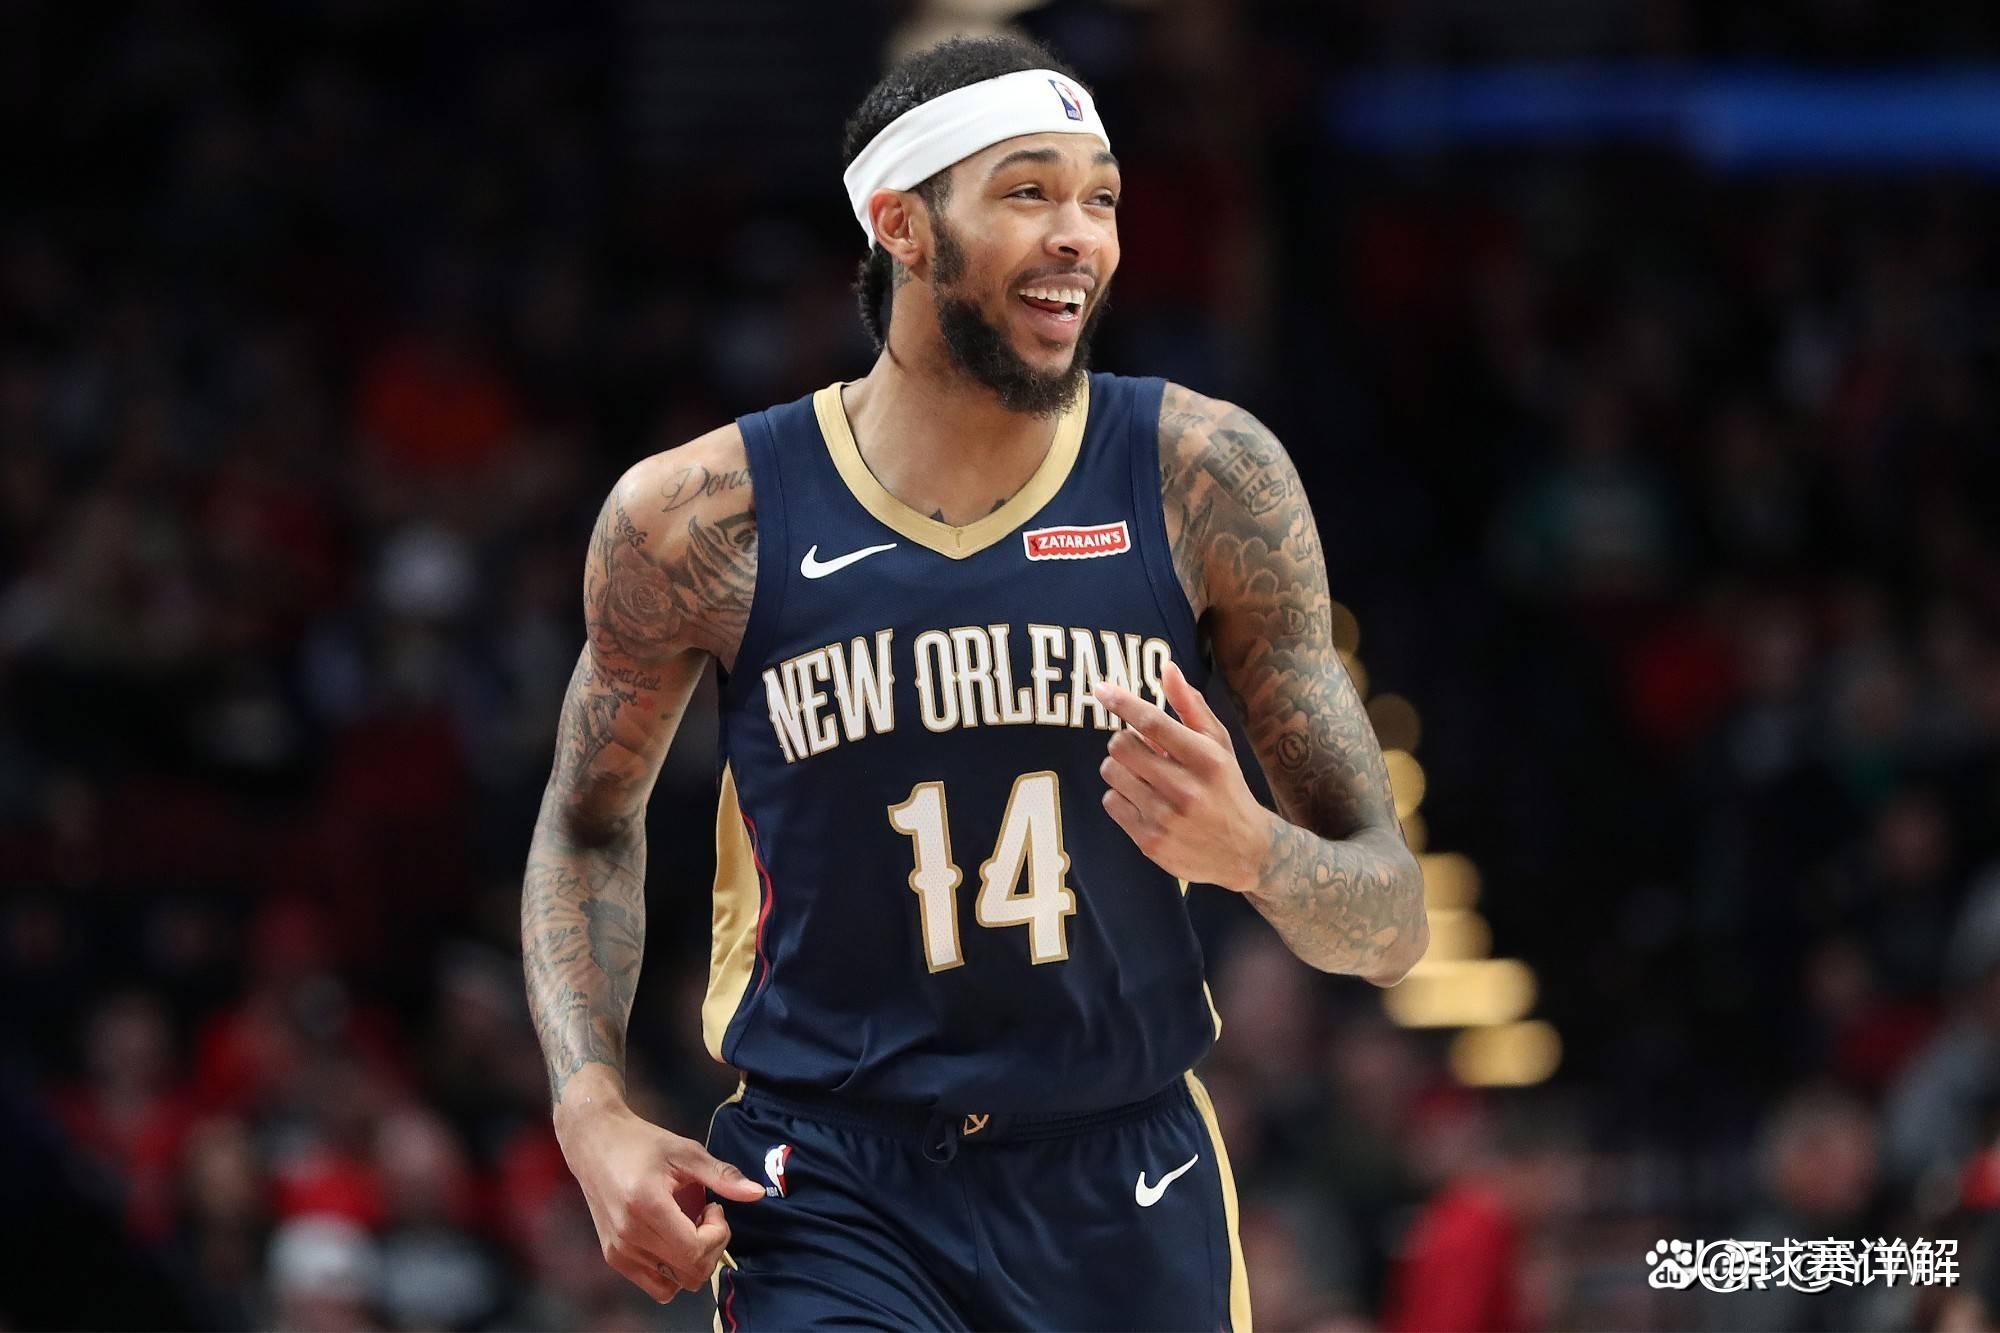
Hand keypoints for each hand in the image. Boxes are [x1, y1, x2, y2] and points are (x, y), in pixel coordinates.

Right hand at [555, 1098, 763, 1301]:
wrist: (594, 1142)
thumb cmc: (642, 1142)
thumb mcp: (686, 1151)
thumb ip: (722, 1175)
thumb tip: (758, 1193)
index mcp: (647, 1206)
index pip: (695, 1251)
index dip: (718, 1235)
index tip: (714, 1207)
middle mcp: (629, 1235)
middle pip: (690, 1272)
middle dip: (711, 1247)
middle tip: (704, 1215)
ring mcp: (618, 1250)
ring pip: (675, 1283)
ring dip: (692, 1260)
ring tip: (686, 1225)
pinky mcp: (612, 1257)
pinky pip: (655, 1285)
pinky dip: (673, 1270)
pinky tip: (672, 1239)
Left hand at [1094, 660, 1270, 893]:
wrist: (1245, 851)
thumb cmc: (1226, 787)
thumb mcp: (1219, 745)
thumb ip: (1191, 707)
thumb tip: (1167, 669)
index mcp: (1206, 759)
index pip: (1153, 722)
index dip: (1122, 702)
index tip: (1101, 689)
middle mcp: (1186, 789)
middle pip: (1122, 746)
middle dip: (1125, 741)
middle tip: (1140, 749)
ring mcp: (1166, 818)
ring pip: (1112, 773)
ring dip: (1121, 768)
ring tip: (1143, 776)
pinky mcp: (1150, 842)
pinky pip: (1111, 802)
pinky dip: (1120, 796)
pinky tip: (1142, 800)